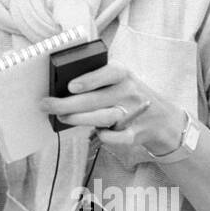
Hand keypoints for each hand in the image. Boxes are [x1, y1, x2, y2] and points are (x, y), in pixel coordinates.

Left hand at [39, 62, 182, 153]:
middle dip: (68, 103)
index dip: (90, 80)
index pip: (108, 73)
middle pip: (96, 99)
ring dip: (80, 119)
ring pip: (104, 117)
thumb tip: (60, 89)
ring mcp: (134, 113)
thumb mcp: (118, 80)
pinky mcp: (137, 133)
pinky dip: (107, 136)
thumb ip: (96, 81)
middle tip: (47, 105)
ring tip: (62, 118)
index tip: (71, 86)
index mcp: (123, 74)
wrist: (162, 118)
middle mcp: (129, 92)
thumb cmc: (128, 95)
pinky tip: (97, 133)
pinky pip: (119, 137)